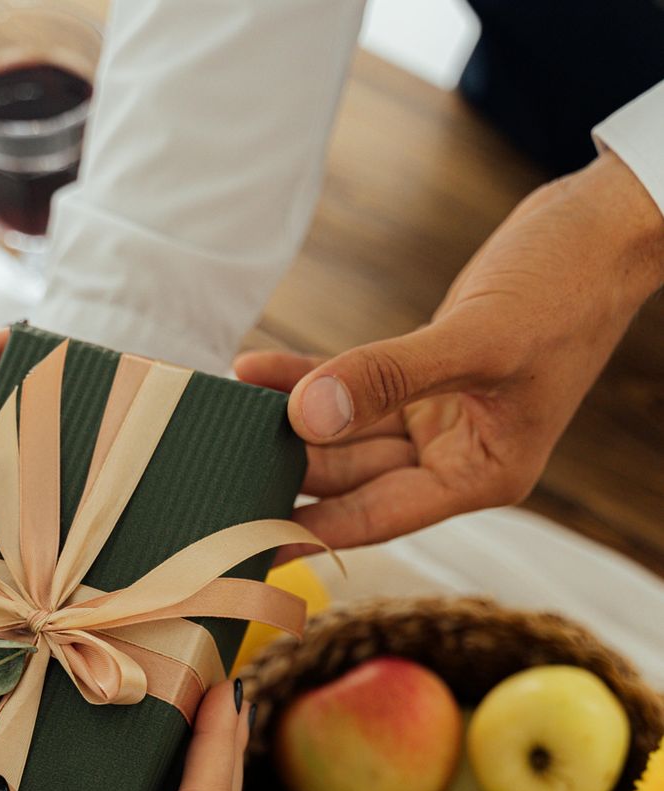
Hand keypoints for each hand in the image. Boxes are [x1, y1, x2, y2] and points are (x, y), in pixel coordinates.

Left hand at [236, 151, 663, 549]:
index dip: (311, 527)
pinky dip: (307, 378)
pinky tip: (256, 370)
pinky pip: (351, 389)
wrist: (601, 228)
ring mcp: (437, 421)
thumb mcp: (477, 340)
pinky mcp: (421, 381)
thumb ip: (390, 378)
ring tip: (222, 410)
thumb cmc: (566, 287)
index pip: (380, 516)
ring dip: (287, 420)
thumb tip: (307, 416)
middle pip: (353, 478)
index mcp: (482, 475)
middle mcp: (456, 459)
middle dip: (288, 467)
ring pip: (345, 434)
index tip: (244, 535)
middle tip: (215, 462)